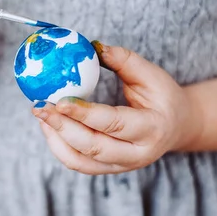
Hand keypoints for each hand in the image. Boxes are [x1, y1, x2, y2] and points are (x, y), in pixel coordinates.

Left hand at [32, 42, 203, 174]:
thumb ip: (124, 60)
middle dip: (62, 126)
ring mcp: (122, 166)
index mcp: (152, 129)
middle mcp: (137, 154)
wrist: (177, 126)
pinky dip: (59, 146)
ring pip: (81, 160)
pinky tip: (49, 126)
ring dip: (55, 138)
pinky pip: (78, 163)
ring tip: (40, 114)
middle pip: (93, 146)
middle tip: (39, 107)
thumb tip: (92, 46)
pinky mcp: (108, 169)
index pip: (113, 123)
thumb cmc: (163, 97)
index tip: (59, 100)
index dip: (84, 113)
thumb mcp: (152, 75)